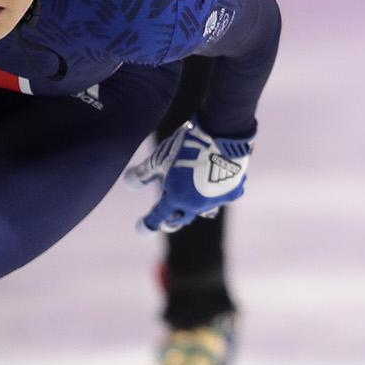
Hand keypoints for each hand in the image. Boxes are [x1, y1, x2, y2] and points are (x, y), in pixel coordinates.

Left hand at [128, 123, 251, 233]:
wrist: (223, 134)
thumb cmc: (187, 145)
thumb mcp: (161, 158)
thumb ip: (145, 173)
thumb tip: (129, 182)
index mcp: (176, 198)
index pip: (158, 216)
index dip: (148, 224)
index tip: (141, 230)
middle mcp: (196, 205)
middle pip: (183, 218)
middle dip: (173, 220)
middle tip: (167, 221)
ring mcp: (217, 200)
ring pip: (204, 209)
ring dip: (195, 207)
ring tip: (192, 202)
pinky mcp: (234, 191)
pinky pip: (222, 196)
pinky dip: (216, 192)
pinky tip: (216, 182)